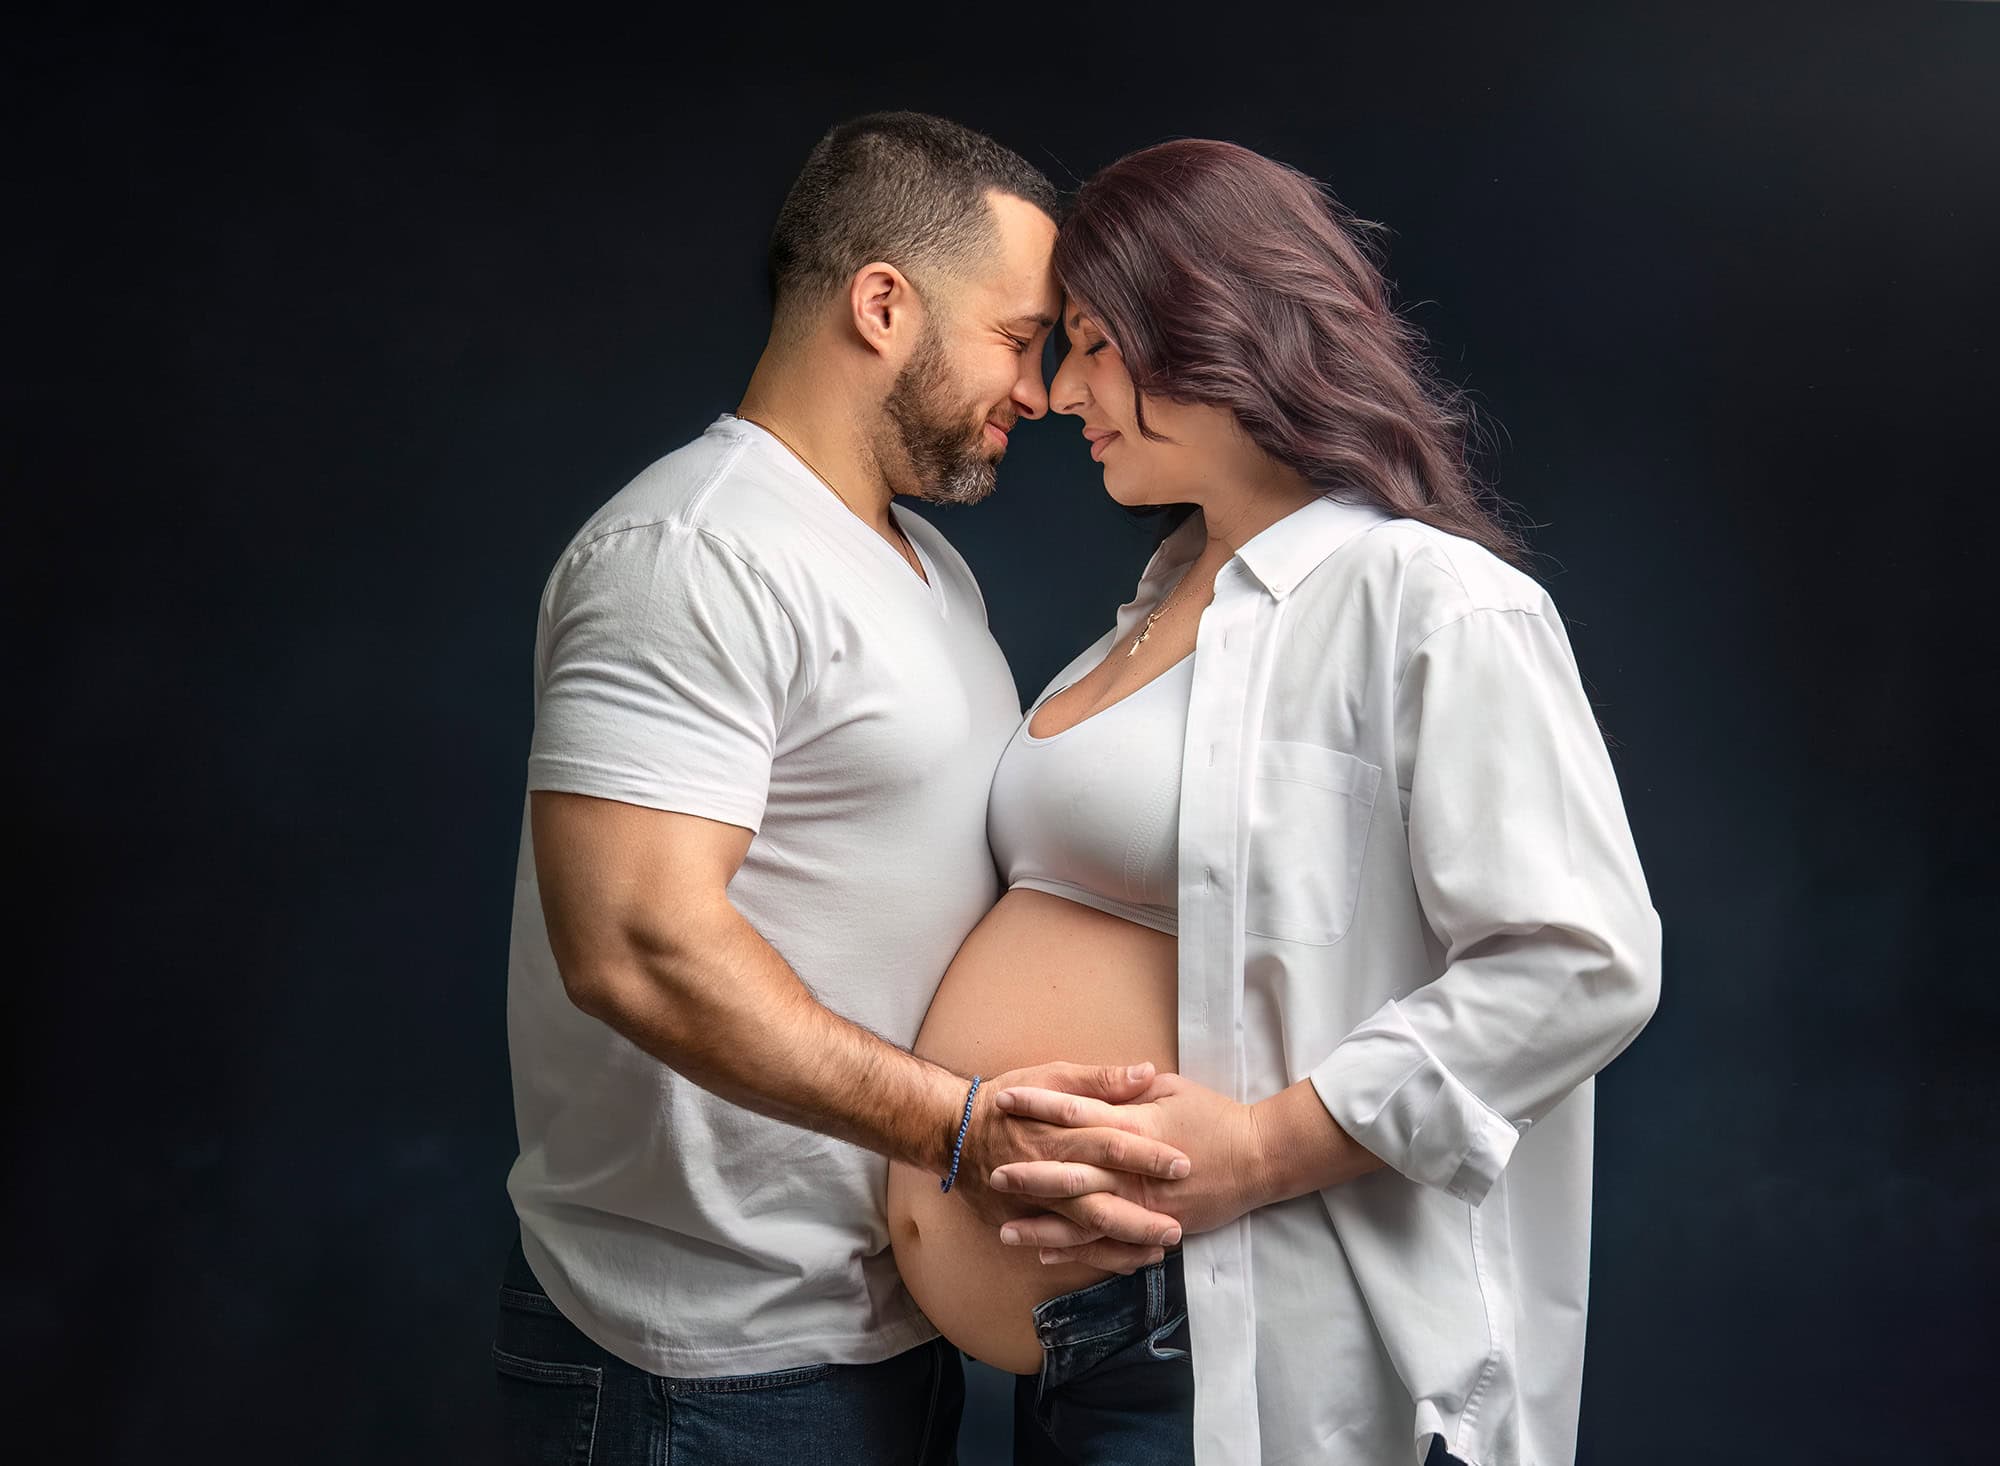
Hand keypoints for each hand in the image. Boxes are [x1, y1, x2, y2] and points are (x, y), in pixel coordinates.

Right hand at [949, 1061, 1190, 1263]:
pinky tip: (1127, 1262)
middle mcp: (1050, 1172)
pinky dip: (1094, 1256)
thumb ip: (1102, 1080)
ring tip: (1160, 1251)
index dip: (1148, 1156)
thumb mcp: (1053, 1076)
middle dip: (1141, 1217)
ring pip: (1086, 1231)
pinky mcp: (1024, 1221)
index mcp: (1061, 1132)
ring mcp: (1036, 1203)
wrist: (952, 1131)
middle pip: (1101, 1199)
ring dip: (1124, 1243)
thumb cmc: (1010, 1100)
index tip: (1184, 1164)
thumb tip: (1146, 1072)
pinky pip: (1064, 1245)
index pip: (1112, 1145)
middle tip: (1178, 1228)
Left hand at [987, 1070, 1264, 1270]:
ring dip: (1044, 1225)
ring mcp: (1145, 1205)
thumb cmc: (1215, 1117)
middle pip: (1074, 1171)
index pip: (1078, 1112)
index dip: (1039, 1105)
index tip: (1005, 1100)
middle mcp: (1136, 1169)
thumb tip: (1095, 1083)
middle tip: (993, 1170)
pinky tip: (1046, 1254)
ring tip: (1005, 1228)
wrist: (1261, 1158)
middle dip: (1031, 1172)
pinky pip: (1111, 1246)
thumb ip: (1129, 1088)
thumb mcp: (1172, 1088)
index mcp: (1137, 1125)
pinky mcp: (1157, 1229)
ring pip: (1085, 1219)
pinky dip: (1077, 1252)